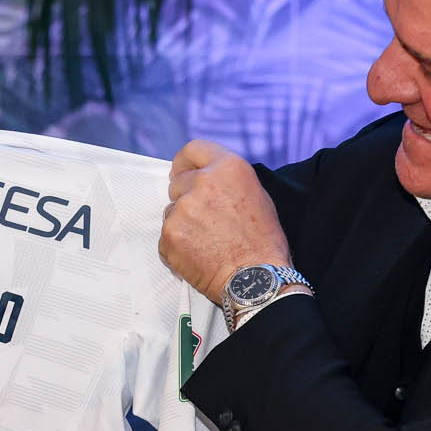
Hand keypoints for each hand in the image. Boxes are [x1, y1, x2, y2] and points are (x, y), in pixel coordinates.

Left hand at [160, 139, 291, 304]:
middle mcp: (202, 183)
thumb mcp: (257, 196)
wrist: (257, 280)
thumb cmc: (263, 242)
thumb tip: (207, 178)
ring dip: (183, 223)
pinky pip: (166, 237)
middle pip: (178, 183)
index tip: (183, 173)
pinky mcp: (170, 235)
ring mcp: (183, 209)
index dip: (186, 163)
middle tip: (205, 220)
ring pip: (171, 211)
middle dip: (186, 198)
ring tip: (207, 242)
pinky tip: (199, 255)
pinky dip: (177, 246)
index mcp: (228, 168)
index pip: (193, 150)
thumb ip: (228, 180)